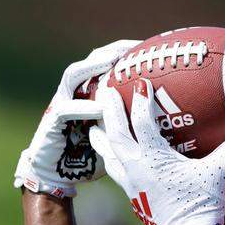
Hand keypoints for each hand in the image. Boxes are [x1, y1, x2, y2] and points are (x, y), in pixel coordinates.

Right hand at [11, 38, 141, 197]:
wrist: (57, 176)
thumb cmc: (92, 158)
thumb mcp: (119, 139)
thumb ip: (137, 128)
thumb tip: (172, 127)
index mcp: (91, 92)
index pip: (110, 63)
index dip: (127, 52)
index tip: (152, 48)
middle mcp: (75, 92)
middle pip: (92, 60)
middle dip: (112, 51)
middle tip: (134, 47)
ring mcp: (61, 103)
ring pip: (74, 75)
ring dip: (93, 67)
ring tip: (112, 63)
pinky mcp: (52, 121)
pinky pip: (67, 110)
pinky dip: (85, 107)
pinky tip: (102, 106)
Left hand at [89, 79, 224, 224]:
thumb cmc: (204, 204)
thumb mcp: (221, 171)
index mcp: (154, 157)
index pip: (142, 121)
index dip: (140, 100)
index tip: (140, 83)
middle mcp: (137, 167)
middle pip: (114, 132)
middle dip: (108, 110)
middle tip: (103, 91)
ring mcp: (131, 183)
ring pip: (108, 153)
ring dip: (101, 135)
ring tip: (95, 123)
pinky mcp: (132, 196)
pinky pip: (114, 170)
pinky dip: (109, 157)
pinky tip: (111, 155)